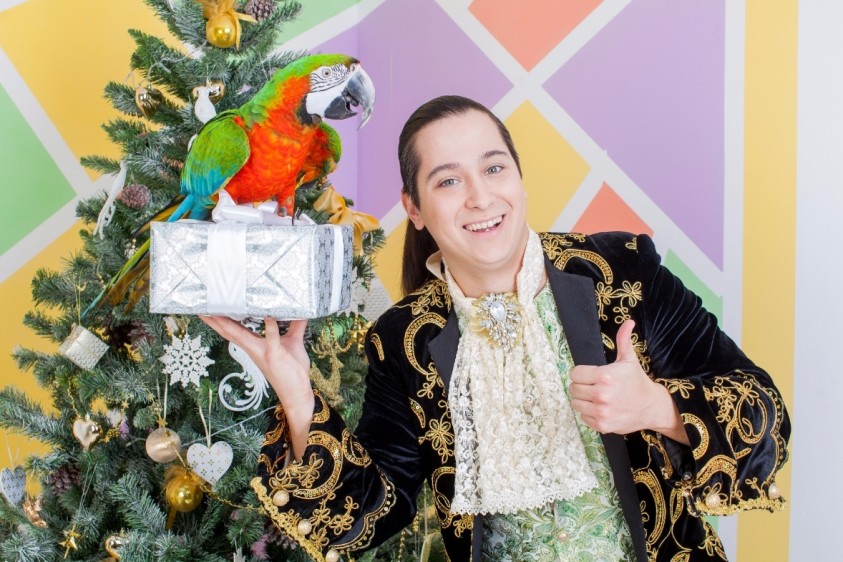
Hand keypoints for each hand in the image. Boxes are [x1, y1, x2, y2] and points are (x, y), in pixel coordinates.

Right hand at [200, 316, 314, 456]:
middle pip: (229, 332)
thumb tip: (300, 309)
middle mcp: (253, 348)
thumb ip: (295, 325)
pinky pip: (271, 339)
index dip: (220, 319)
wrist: (297, 393)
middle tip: (202, 305)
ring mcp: (262, 352)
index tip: (209, 306)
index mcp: (254, 344)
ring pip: (240, 335)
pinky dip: (270, 327)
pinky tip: (268, 316)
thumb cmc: (293, 369)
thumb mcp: (293, 342)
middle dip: (214, 320)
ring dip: (228, 323)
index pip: (233, 330)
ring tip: (217, 310)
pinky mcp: (274, 356)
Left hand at [569, 320, 687, 442]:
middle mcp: (601, 395)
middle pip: (573, 388)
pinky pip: (583, 417)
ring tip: (596, 397)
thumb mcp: (629, 360)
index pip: (575, 374)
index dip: (581, 373)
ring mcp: (601, 412)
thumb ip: (623, 340)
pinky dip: (589, 413)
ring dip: (583, 400)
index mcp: (605, 376)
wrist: (652, 407)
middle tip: (594, 386)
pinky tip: (601, 408)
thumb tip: (628, 321)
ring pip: (576, 403)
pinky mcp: (602, 425)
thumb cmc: (637, 382)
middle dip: (581, 386)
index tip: (591, 375)